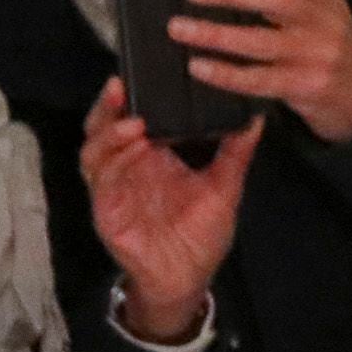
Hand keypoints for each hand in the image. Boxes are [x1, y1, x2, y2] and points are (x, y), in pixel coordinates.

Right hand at [81, 78, 257, 339]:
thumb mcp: (224, 187)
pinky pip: (102, 182)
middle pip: (104, 128)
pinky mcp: (107, 211)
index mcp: (151, 157)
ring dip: (110, 134)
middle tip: (120, 85)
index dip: (130, 97)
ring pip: (94, 151)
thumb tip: (257, 118)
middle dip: (107, 107)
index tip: (141, 73)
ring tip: (134, 122)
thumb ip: (236, 153)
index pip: (131, 117)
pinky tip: (132, 151)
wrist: (188, 278)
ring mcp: (113, 188)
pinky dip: (114, 164)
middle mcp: (127, 167)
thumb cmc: (201, 234)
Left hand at [173, 0, 351, 141]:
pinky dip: (225, 73)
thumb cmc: (332, 49)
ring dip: (214, 34)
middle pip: (275, 0)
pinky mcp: (304, 87)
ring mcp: (315, 57)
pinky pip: (258, 80)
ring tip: (179, 28)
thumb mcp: (325, 14)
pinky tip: (198, 66)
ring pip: (259, 41)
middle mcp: (323, 24)